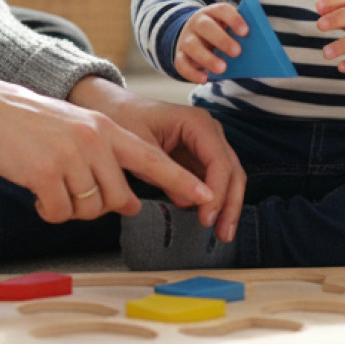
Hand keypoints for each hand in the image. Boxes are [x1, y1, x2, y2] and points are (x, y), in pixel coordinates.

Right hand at [0, 68, 215, 225]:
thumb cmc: (34, 125)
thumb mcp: (81, 131)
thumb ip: (109, 161)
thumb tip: (128, 203)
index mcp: (108, 131)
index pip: (154, 161)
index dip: (182, 181)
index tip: (209, 196)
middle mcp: (95, 142)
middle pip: (118, 199)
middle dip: (98, 205)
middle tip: (72, 190)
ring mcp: (71, 157)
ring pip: (88, 210)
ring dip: (69, 208)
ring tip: (51, 184)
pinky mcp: (45, 174)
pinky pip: (59, 213)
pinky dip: (48, 211)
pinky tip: (36, 193)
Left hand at [71, 77, 246, 241]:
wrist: (112, 109)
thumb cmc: (125, 122)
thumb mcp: (142, 150)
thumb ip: (167, 175)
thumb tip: (192, 202)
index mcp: (197, 123)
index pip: (219, 162)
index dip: (217, 192)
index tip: (207, 218)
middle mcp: (209, 130)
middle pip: (232, 170)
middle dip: (230, 203)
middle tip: (222, 234)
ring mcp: (207, 143)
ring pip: (229, 177)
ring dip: (227, 205)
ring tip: (221, 233)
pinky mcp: (199, 156)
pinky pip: (214, 180)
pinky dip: (214, 200)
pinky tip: (209, 220)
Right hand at [171, 2, 248, 83]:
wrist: (195, 37)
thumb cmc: (221, 34)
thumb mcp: (228, 30)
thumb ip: (240, 36)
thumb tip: (257, 51)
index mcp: (212, 13)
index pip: (222, 10)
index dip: (233, 19)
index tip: (245, 31)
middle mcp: (197, 23)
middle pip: (205, 26)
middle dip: (221, 39)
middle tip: (237, 52)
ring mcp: (186, 38)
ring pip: (191, 45)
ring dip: (207, 58)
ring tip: (222, 69)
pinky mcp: (179, 55)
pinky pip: (182, 64)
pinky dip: (192, 73)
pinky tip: (205, 79)